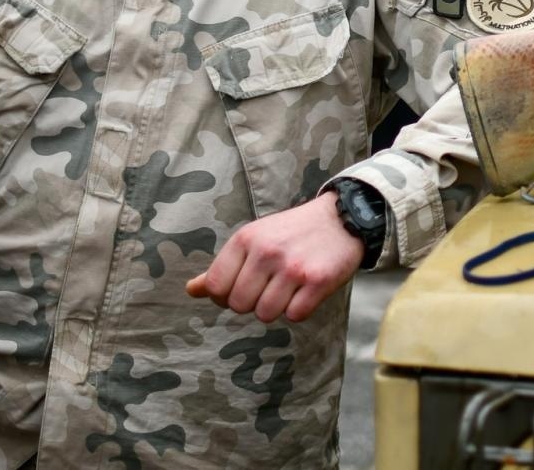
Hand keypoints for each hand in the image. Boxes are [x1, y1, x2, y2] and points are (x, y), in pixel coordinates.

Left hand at [185, 192, 365, 323]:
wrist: (342, 218)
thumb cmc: (292, 233)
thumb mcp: (254, 239)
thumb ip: (222, 267)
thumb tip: (191, 290)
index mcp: (246, 238)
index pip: (216, 287)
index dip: (225, 296)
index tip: (243, 287)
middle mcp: (267, 251)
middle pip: (239, 306)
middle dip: (252, 303)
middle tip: (270, 286)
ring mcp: (293, 267)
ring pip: (265, 314)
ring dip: (276, 308)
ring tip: (288, 287)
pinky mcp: (319, 281)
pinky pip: (295, 315)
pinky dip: (299, 309)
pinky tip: (306, 290)